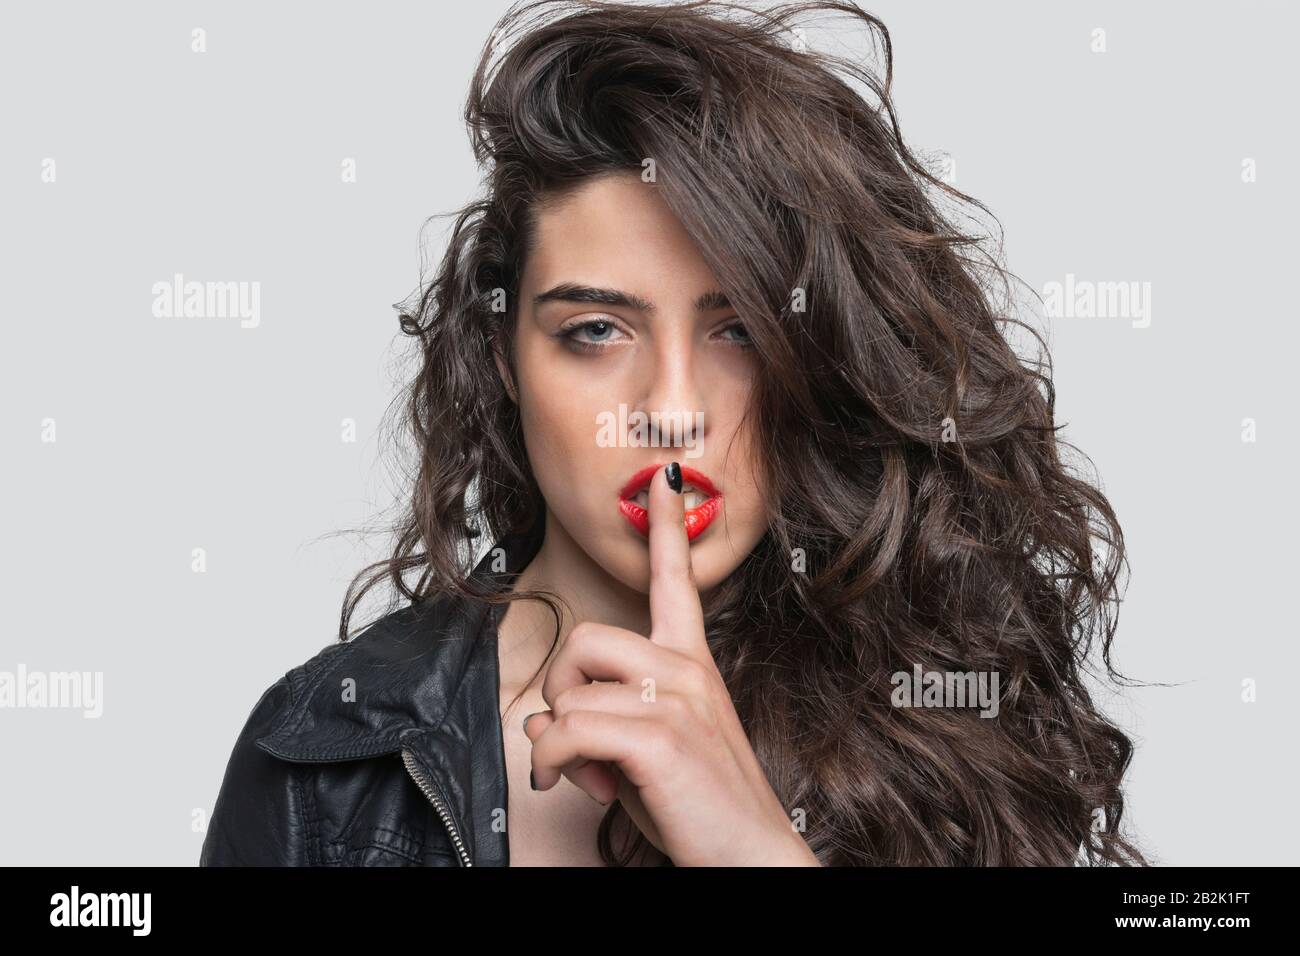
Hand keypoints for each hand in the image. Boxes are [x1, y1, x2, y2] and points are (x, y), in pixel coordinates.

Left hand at [523, 462, 819, 865]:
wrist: (751, 859)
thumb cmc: (701, 810)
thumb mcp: (647, 757)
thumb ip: (602, 725)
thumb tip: (538, 720)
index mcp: (693, 665)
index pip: (677, 582)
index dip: (665, 527)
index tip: (660, 479)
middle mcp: (688, 670)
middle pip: (584, 639)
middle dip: (562, 695)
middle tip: (580, 744)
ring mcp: (677, 699)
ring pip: (570, 692)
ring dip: (560, 742)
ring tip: (591, 776)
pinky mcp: (660, 737)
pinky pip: (568, 730)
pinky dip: (557, 765)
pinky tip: (582, 786)